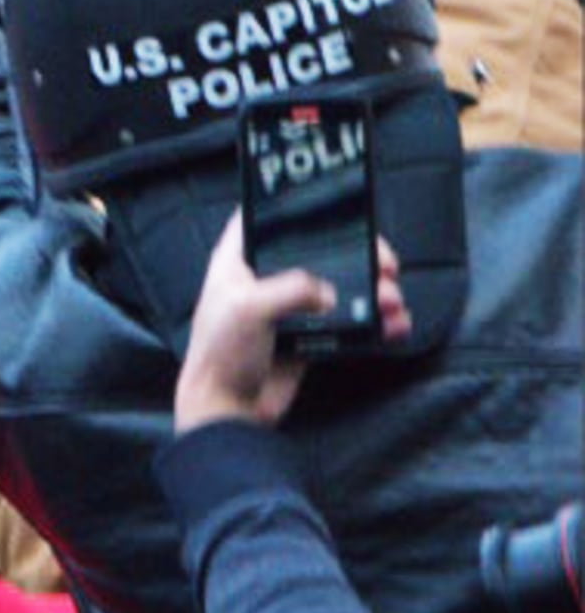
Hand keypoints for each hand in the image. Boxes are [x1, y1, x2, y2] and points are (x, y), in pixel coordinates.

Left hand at [175, 212, 411, 432]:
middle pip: (320, 249)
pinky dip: (372, 322)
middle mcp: (265, 278)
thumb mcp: (248, 308)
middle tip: (384, 263)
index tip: (333, 201)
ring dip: (371, 289)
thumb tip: (328, 292)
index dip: (296, 204)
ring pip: (340, 285)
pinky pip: (347, 322)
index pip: (267, 216)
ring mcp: (289, 307)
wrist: (226, 411)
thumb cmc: (219, 355)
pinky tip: (392, 324)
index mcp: (239, 259)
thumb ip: (291, 288)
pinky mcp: (309, 335)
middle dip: (357, 253)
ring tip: (391, 298)